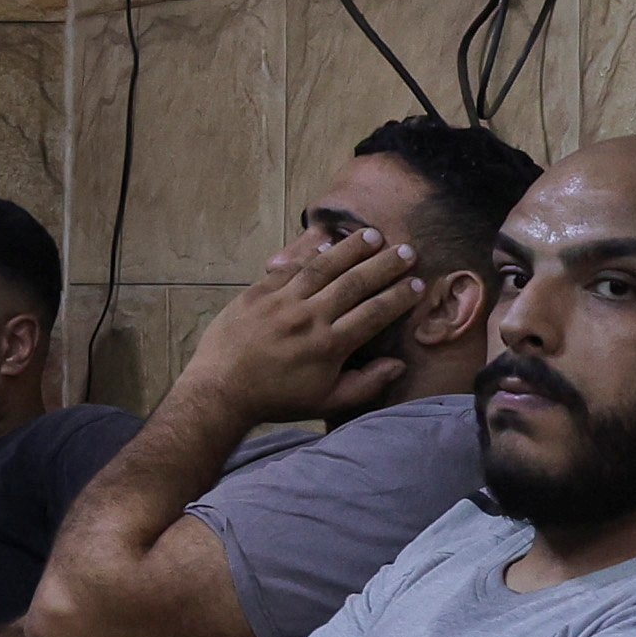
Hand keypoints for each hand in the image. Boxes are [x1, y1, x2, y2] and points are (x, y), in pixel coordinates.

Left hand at [185, 225, 433, 425]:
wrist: (219, 390)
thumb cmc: (276, 399)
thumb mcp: (325, 401)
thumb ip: (365, 384)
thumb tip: (398, 364)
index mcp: (329, 345)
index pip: (374, 313)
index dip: (399, 297)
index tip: (416, 283)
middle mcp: (308, 318)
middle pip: (354, 283)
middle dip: (384, 265)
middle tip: (407, 251)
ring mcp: (281, 302)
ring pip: (323, 268)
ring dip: (351, 249)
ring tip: (373, 235)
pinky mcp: (257, 293)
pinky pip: (290, 268)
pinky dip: (311, 255)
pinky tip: (329, 244)